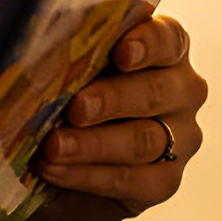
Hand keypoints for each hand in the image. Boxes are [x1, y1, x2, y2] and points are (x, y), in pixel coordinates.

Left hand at [19, 14, 206, 220]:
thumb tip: (38, 43)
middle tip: (75, 108)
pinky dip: (86, 175)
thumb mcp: (65, 69)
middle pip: (156, 91)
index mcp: (165, 50)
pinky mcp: (164, 181)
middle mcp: (182, 90)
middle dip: (112, 99)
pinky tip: (54, 170)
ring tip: (53, 146)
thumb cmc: (63, 97)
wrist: (54, 160)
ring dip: (93, 144)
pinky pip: (131, 179)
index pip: (167, 39)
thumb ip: (66, 52)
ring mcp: (180, 138)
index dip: (147, 44)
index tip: (121, 53)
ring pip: (143, 140)